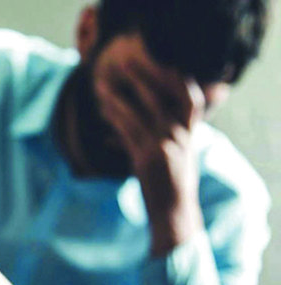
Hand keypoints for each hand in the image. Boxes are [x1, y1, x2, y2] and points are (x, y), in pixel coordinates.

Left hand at [94, 35, 205, 254]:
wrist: (173, 215)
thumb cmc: (168, 186)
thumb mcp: (169, 158)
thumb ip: (155, 139)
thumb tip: (121, 131)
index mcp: (190, 134)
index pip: (190, 99)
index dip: (177, 80)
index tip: (162, 62)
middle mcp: (181, 137)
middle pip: (162, 98)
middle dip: (143, 77)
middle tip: (124, 63)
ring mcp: (165, 146)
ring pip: (141, 112)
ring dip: (120, 96)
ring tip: (102, 84)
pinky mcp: (148, 158)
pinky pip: (128, 131)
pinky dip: (115, 117)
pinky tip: (103, 109)